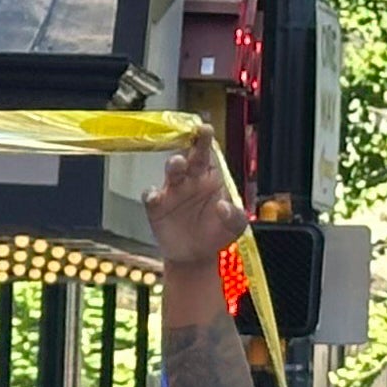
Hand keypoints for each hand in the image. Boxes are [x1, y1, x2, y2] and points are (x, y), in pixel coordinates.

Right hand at [145, 139, 245, 309]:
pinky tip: (155, 197)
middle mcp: (190, 179)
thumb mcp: (235, 226)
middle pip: (190, 157)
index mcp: (210, 177)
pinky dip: (151, 194)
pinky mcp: (157, 208)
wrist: (196, 257)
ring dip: (174, 166)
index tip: (205, 129)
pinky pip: (151, 197)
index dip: (205, 140)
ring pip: (171, 172)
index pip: (208, 154)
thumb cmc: (217, 235)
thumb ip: (234, 216)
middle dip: (192, 145)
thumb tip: (223, 206)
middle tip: (194, 136)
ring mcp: (172, 192)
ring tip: (177, 165)